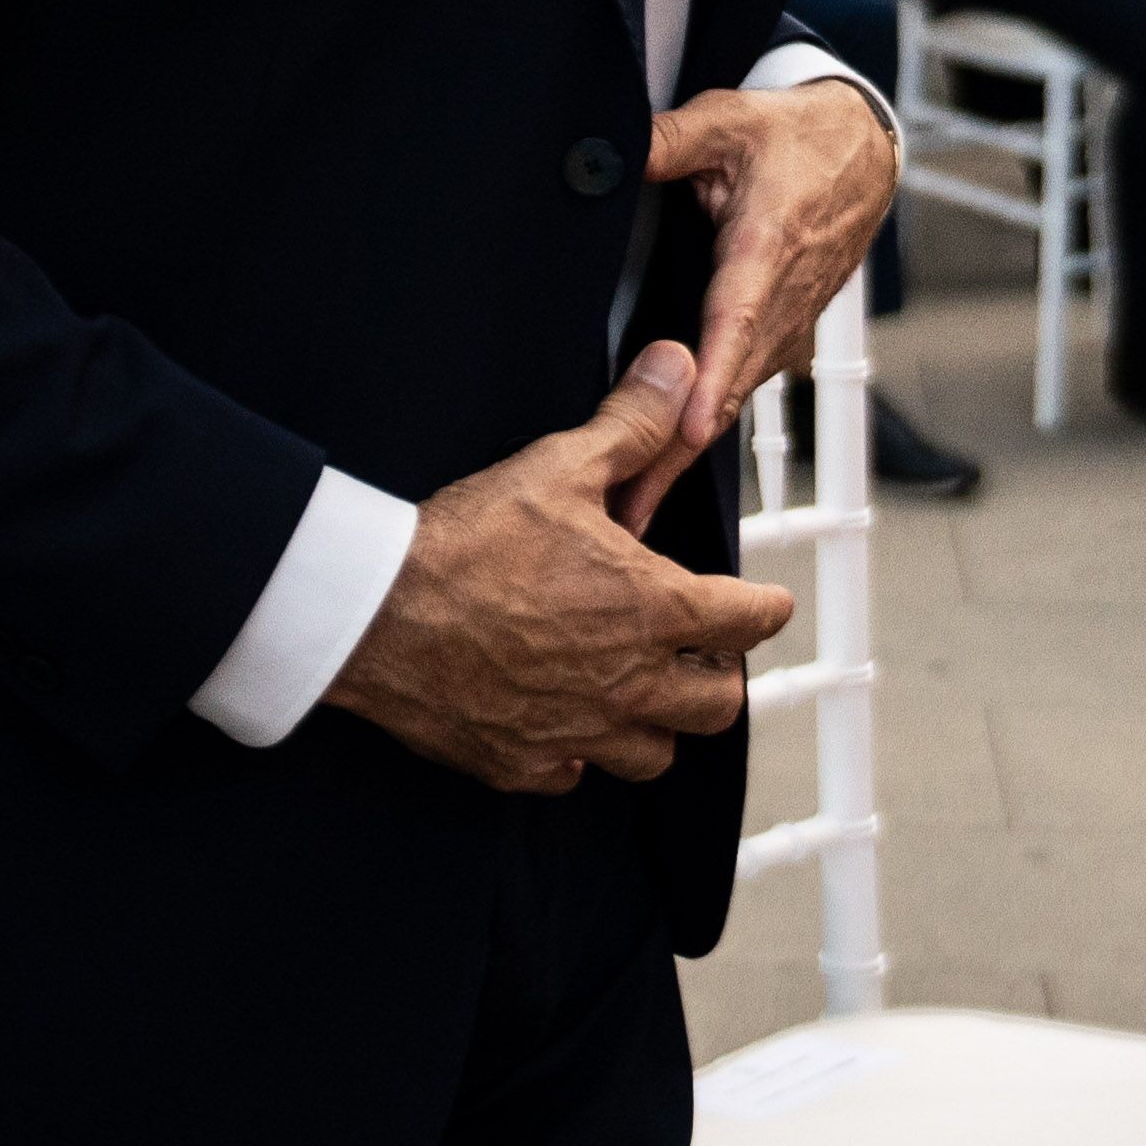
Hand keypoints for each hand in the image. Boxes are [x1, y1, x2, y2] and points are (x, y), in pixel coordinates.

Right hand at [324, 351, 795, 795]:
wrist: (376, 613)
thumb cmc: (467, 544)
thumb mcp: (560, 466)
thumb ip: (633, 423)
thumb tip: (678, 370)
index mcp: (651, 609)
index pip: (748, 621)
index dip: (767, 607)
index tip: (769, 603)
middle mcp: (626, 683)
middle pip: (717, 706)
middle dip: (720, 675)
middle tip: (701, 649)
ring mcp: (576, 731)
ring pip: (654, 756)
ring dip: (658, 723)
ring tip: (639, 689)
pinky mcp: (521, 763)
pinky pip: (575, 775)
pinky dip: (580, 753)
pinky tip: (564, 720)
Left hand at [646, 75, 898, 473]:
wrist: (862, 155)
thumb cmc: (795, 140)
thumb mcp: (727, 120)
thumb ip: (669, 139)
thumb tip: (613, 147)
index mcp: (765, 248)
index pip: (734, 323)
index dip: (709, 379)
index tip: (682, 429)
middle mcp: (780, 301)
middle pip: (726, 389)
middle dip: (676, 455)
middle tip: (627, 515)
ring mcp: (785, 326)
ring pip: (732, 399)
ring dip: (684, 455)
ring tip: (634, 511)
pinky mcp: (781, 338)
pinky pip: (739, 389)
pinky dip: (703, 431)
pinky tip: (664, 469)